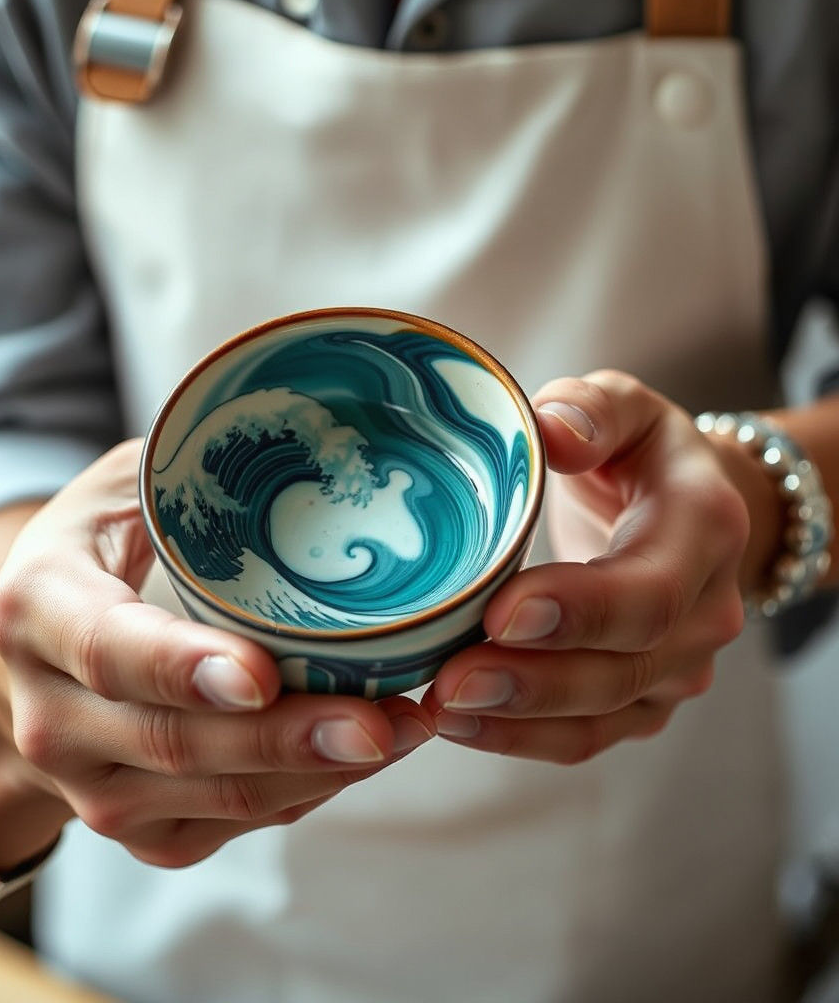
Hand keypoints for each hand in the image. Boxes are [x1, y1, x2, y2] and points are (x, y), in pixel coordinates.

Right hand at [0, 440, 434, 873]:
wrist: (22, 670)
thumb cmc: (86, 559)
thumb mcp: (116, 490)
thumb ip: (188, 463)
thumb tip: (314, 422)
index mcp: (35, 611)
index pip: (105, 648)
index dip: (182, 666)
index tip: (262, 676)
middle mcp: (50, 714)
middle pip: (172, 741)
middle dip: (286, 738)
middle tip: (386, 719)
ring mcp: (87, 787)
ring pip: (210, 798)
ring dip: (315, 772)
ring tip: (406, 728)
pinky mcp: (132, 827)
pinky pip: (226, 826)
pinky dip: (301, 795)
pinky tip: (360, 756)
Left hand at [423, 370, 766, 764]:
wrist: (688, 509)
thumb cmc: (640, 453)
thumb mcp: (626, 408)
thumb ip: (591, 409)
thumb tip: (553, 432)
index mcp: (704, 529)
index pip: (649, 589)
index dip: (579, 610)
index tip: (499, 613)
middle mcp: (706, 611)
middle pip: (622, 669)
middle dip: (532, 682)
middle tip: (448, 683)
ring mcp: (679, 666)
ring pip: (603, 716)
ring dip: (518, 721)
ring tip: (438, 708)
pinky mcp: (646, 699)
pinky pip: (588, 736)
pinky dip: (522, 738)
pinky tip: (459, 725)